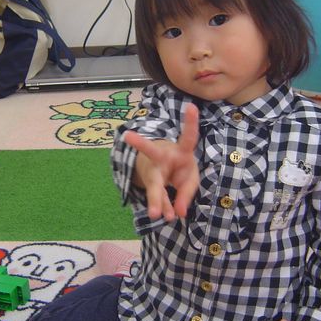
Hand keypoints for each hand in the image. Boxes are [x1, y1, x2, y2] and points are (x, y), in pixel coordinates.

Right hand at [124, 103, 199, 221]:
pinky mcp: (150, 183)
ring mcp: (153, 169)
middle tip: (128, 136)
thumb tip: (179, 213)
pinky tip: (158, 215)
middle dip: (140, 143)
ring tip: (155, 214)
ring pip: (153, 184)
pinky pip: (156, 197)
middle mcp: (163, 157)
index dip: (191, 122)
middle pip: (151, 151)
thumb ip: (186, 193)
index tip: (192, 106)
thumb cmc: (181, 169)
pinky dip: (160, 207)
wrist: (161, 171)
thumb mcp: (190, 179)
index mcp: (181, 150)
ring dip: (156, 199)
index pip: (188, 136)